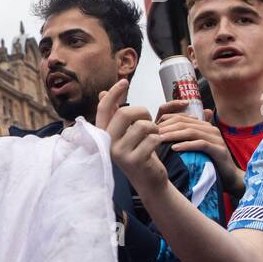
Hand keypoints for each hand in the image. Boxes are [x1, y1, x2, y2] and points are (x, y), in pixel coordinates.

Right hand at [97, 80, 167, 197]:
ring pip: (142, 126)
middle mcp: (107, 143)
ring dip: (153, 127)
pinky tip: (155, 146)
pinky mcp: (134, 160)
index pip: (104, 108)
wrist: (149, 179)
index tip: (124, 81)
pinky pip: (153, 138)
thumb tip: (103, 93)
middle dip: (142, 112)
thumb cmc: (139, 152)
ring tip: (153, 135)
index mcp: (103, 134)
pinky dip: (159, 139)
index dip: (113, 93)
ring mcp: (119, 153)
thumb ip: (115, 114)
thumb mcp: (126, 132)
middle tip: (149, 120)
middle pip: (125, 113)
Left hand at [156, 101, 244, 196]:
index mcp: (202, 125)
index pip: (179, 117)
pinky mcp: (219, 149)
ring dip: (173, 135)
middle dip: (166, 127)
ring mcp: (216, 138)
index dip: (163, 121)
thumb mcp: (190, 148)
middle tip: (151, 134)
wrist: (227, 177)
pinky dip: (187, 145)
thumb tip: (158, 135)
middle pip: (183, 122)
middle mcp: (209, 128)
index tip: (149, 129)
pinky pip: (201, 144)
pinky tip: (174, 148)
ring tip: (159, 140)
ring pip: (191, 131)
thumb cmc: (205, 162)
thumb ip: (178, 140)